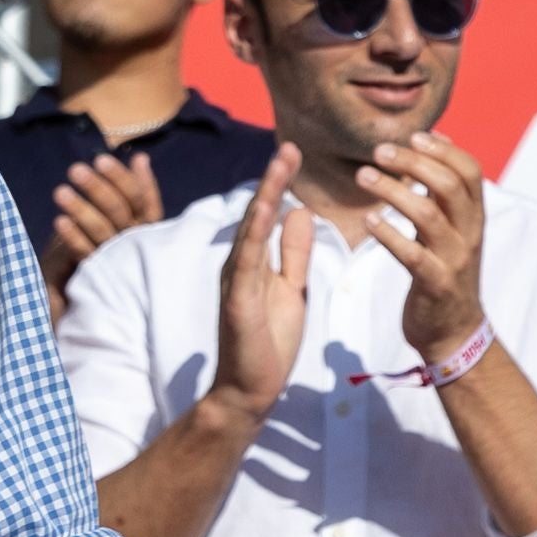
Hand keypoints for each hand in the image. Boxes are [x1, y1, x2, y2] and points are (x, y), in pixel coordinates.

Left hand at [44, 151, 166, 293]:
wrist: (113, 300)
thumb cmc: (122, 248)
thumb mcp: (131, 217)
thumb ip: (136, 191)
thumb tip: (140, 158)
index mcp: (148, 227)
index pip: (139, 198)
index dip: (122, 178)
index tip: (100, 160)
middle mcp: (137, 242)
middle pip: (121, 211)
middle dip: (98, 188)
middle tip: (75, 170)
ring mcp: (119, 260)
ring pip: (103, 230)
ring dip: (82, 209)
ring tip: (60, 191)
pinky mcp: (101, 276)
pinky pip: (87, 253)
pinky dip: (74, 237)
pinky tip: (59, 221)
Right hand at [207, 144, 315, 425]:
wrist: (250, 391)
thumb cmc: (268, 342)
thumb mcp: (291, 288)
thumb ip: (293, 252)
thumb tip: (300, 212)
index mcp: (254, 262)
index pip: (267, 214)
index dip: (279, 183)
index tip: (294, 152)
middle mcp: (239, 265)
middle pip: (256, 213)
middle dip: (273, 179)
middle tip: (290, 146)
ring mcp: (235, 282)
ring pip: (250, 230)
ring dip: (265, 195)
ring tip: (280, 164)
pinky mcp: (237, 302)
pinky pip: (246, 263)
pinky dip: (254, 234)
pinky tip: (265, 210)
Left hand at [361, 134, 492, 361]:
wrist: (455, 331)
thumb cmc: (446, 272)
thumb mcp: (454, 228)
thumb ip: (445, 190)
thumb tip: (436, 141)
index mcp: (474, 217)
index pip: (470, 171)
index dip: (444, 149)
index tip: (413, 136)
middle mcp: (469, 234)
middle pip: (449, 185)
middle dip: (413, 162)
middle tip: (379, 151)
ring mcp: (455, 259)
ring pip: (428, 214)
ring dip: (392, 191)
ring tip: (363, 176)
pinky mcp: (436, 284)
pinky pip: (412, 254)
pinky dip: (388, 234)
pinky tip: (369, 221)